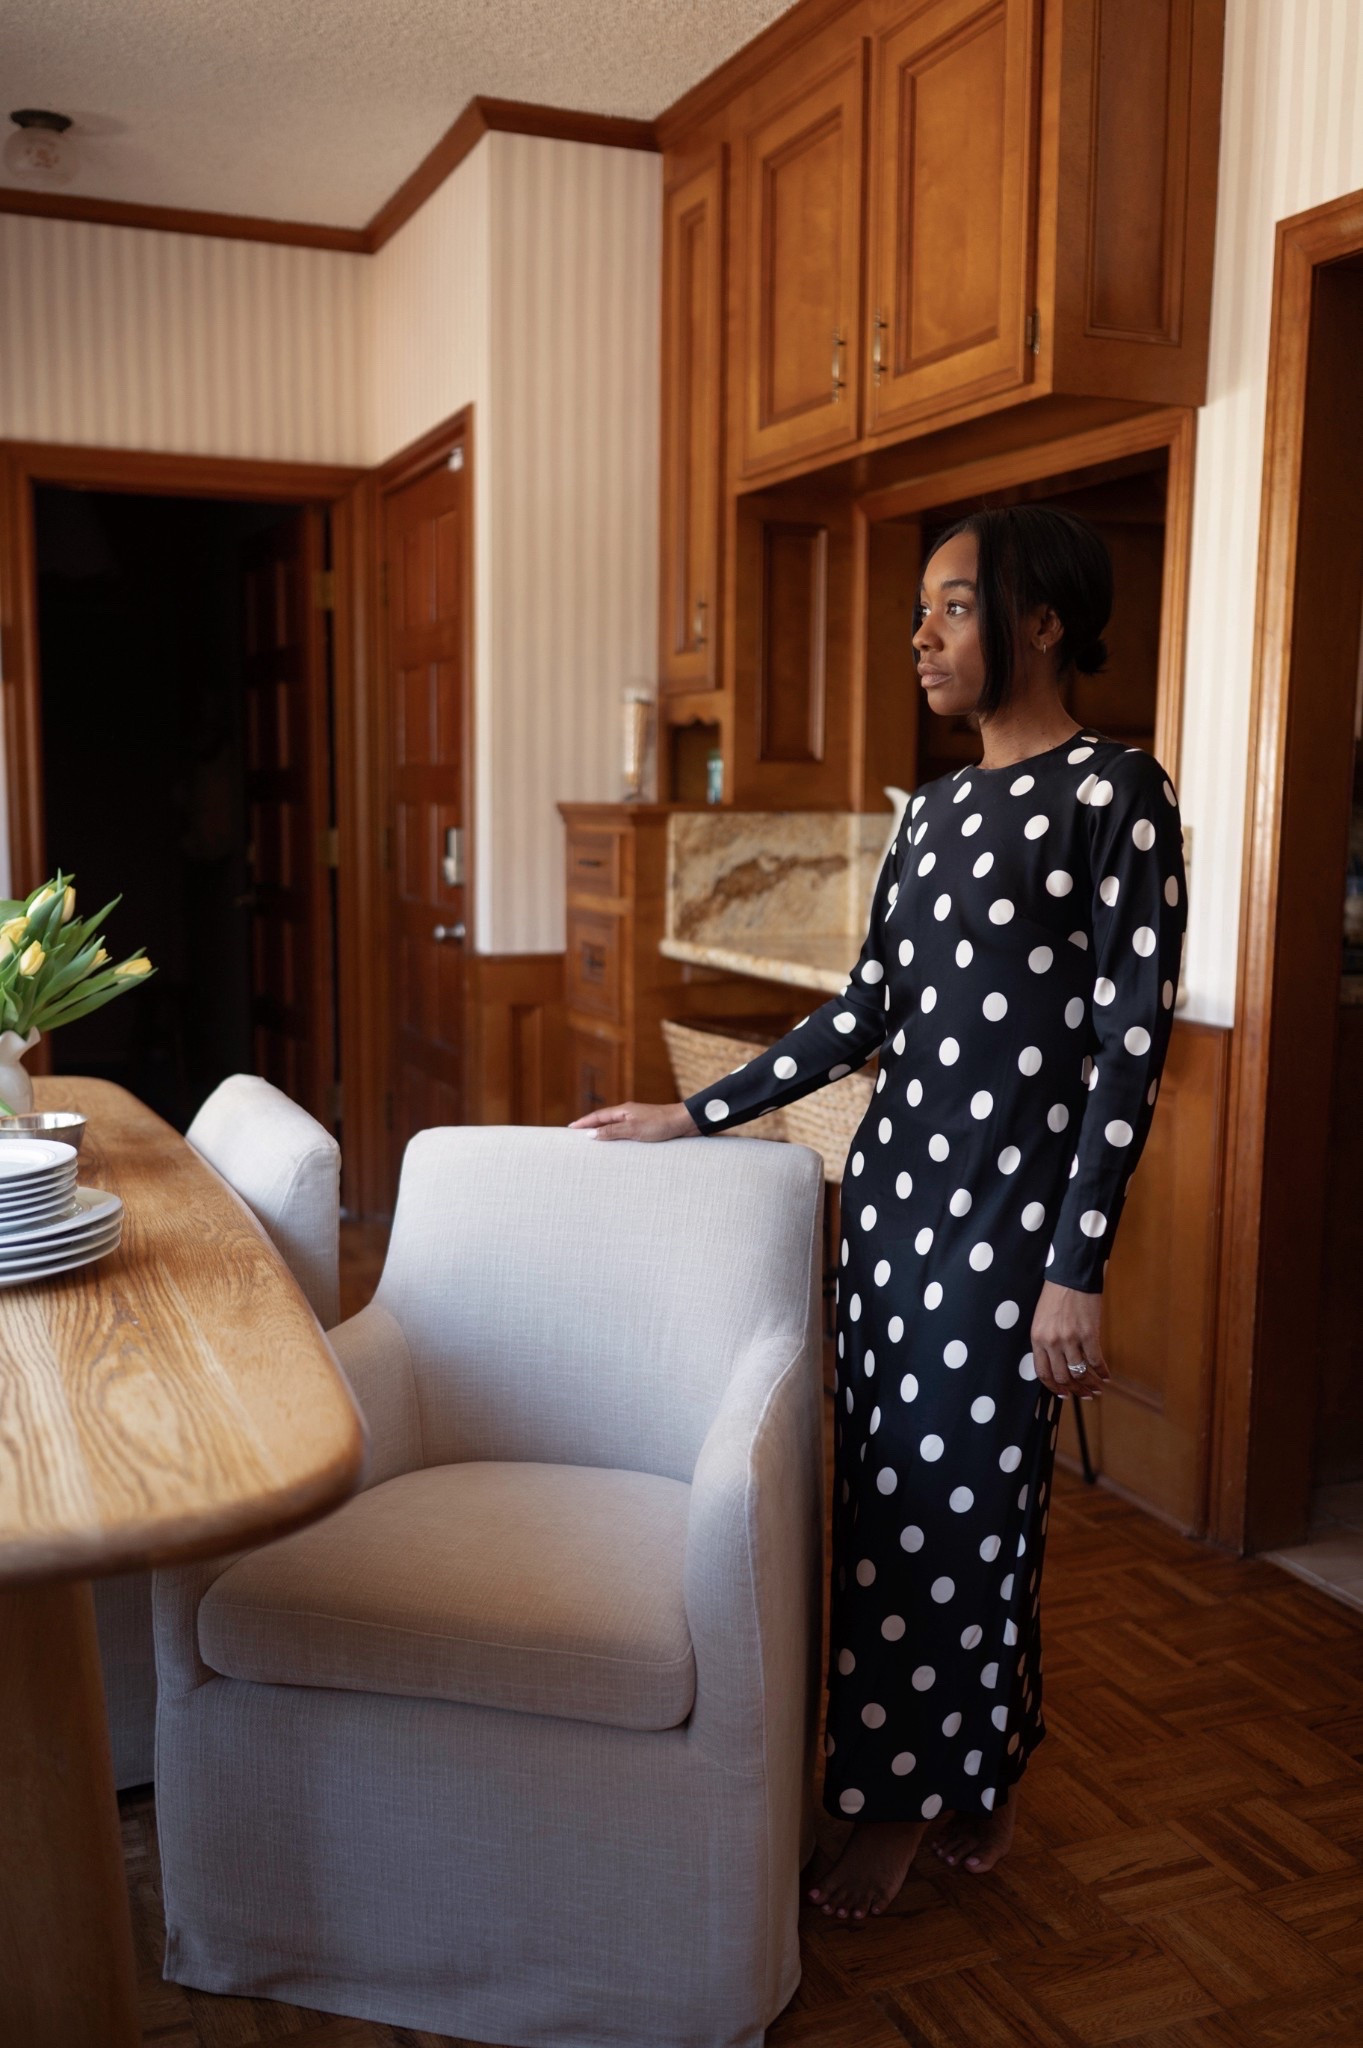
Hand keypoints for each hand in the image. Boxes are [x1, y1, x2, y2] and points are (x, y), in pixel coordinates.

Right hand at [567, 1100, 699, 1141]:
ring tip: (592, 1140)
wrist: (684, 1122)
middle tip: (576, 1134)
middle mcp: (628, 1113)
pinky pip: (624, 1131)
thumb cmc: (660, 1124)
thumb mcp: (634, 1129)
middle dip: (590, 1126)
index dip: (583, 1122)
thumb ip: (612, 1132)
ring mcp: (637, 1119)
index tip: (570, 1128)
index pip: (598, 1117)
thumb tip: (591, 1134)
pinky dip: (615, 1136)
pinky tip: (616, 1144)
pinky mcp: (645, 1127)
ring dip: (602, 1131)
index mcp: (623, 1111)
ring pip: (614, 1125)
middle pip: (604, 1120)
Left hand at [1030, 1279, 1109, 1400]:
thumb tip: (1056, 1363)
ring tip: (1096, 1389)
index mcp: (1037, 1338)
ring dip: (1089, 1384)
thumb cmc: (1055, 1295)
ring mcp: (1071, 1339)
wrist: (1071, 1276)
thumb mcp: (1041, 1319)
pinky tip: (1106, 1376)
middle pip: (1063, 1376)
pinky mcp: (1089, 1334)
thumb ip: (1046, 1341)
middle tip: (1083, 1394)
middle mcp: (1052, 1342)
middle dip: (1074, 1389)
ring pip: (1080, 1372)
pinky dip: (1102, 1371)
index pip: (1043, 1372)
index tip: (1063, 1394)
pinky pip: (1096, 1360)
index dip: (1054, 1387)